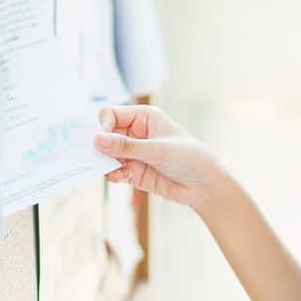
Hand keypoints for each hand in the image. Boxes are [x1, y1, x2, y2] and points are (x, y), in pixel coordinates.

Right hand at [95, 105, 226, 211]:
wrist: (204, 186)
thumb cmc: (189, 158)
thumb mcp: (156, 149)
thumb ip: (125, 146)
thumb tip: (97, 139)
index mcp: (144, 117)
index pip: (112, 115)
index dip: (103, 125)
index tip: (101, 139)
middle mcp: (136, 133)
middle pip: (106, 135)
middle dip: (100, 146)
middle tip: (97, 157)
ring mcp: (134, 153)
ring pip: (107, 155)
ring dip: (106, 162)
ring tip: (113, 169)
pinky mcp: (134, 171)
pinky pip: (114, 171)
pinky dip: (113, 174)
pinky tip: (122, 177)